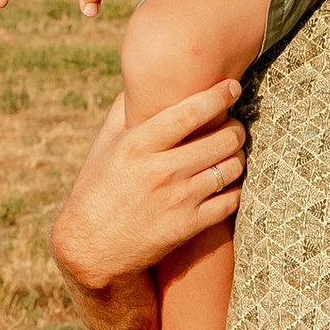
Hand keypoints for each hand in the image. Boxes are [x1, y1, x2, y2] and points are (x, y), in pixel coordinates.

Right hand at [51, 79, 247, 292]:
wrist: (90, 249)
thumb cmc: (96, 190)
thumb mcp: (103, 147)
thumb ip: (123, 111)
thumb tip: (141, 81)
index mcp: (137, 146)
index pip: (190, 113)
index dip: (218, 96)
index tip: (232, 86)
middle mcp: (160, 171)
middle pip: (222, 139)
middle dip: (235, 128)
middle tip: (233, 127)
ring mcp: (177, 200)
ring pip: (232, 168)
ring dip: (238, 157)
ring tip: (231, 153)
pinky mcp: (188, 226)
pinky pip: (231, 200)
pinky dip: (236, 188)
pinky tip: (228, 183)